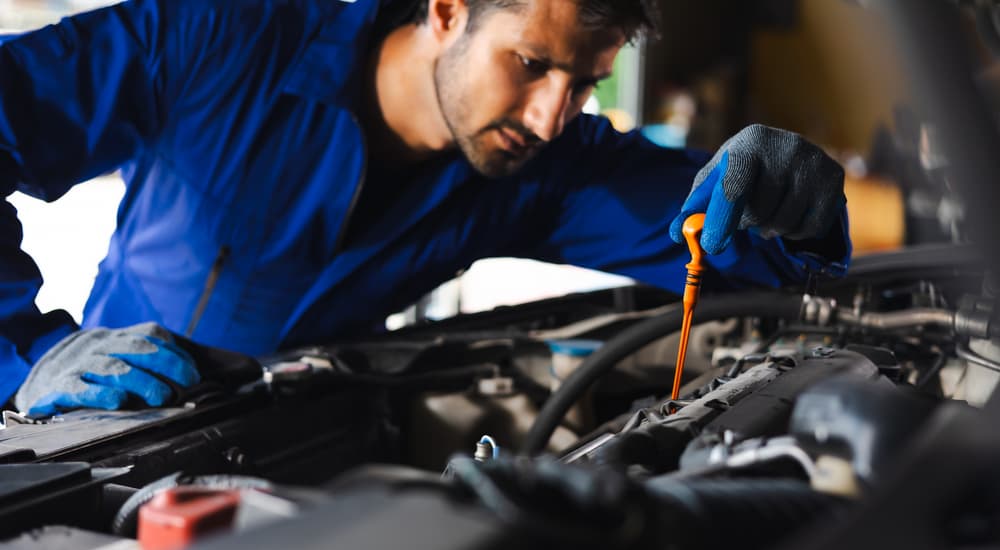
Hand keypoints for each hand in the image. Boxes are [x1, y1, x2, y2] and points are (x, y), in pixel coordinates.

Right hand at [14, 322, 199, 415]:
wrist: (40, 381)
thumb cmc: (91, 372)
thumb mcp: (117, 356)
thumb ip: (147, 359)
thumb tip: (189, 374)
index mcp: (116, 337)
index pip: (150, 334)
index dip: (175, 352)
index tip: (194, 373)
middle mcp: (99, 345)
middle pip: (137, 348)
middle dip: (166, 364)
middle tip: (187, 382)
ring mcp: (79, 364)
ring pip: (114, 368)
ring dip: (141, 382)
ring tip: (161, 396)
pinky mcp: (60, 386)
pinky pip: (81, 389)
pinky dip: (101, 394)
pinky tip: (119, 402)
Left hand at [669, 124, 844, 253]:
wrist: (784, 154)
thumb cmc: (741, 171)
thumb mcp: (715, 181)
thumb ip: (695, 207)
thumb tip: (676, 234)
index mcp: (749, 142)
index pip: (735, 185)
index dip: (722, 218)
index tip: (712, 246)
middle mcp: (786, 146)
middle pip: (760, 210)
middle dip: (747, 222)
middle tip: (746, 214)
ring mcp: (814, 161)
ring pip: (785, 222)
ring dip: (770, 229)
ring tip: (766, 213)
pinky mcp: (834, 178)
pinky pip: (811, 227)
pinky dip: (795, 232)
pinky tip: (788, 215)